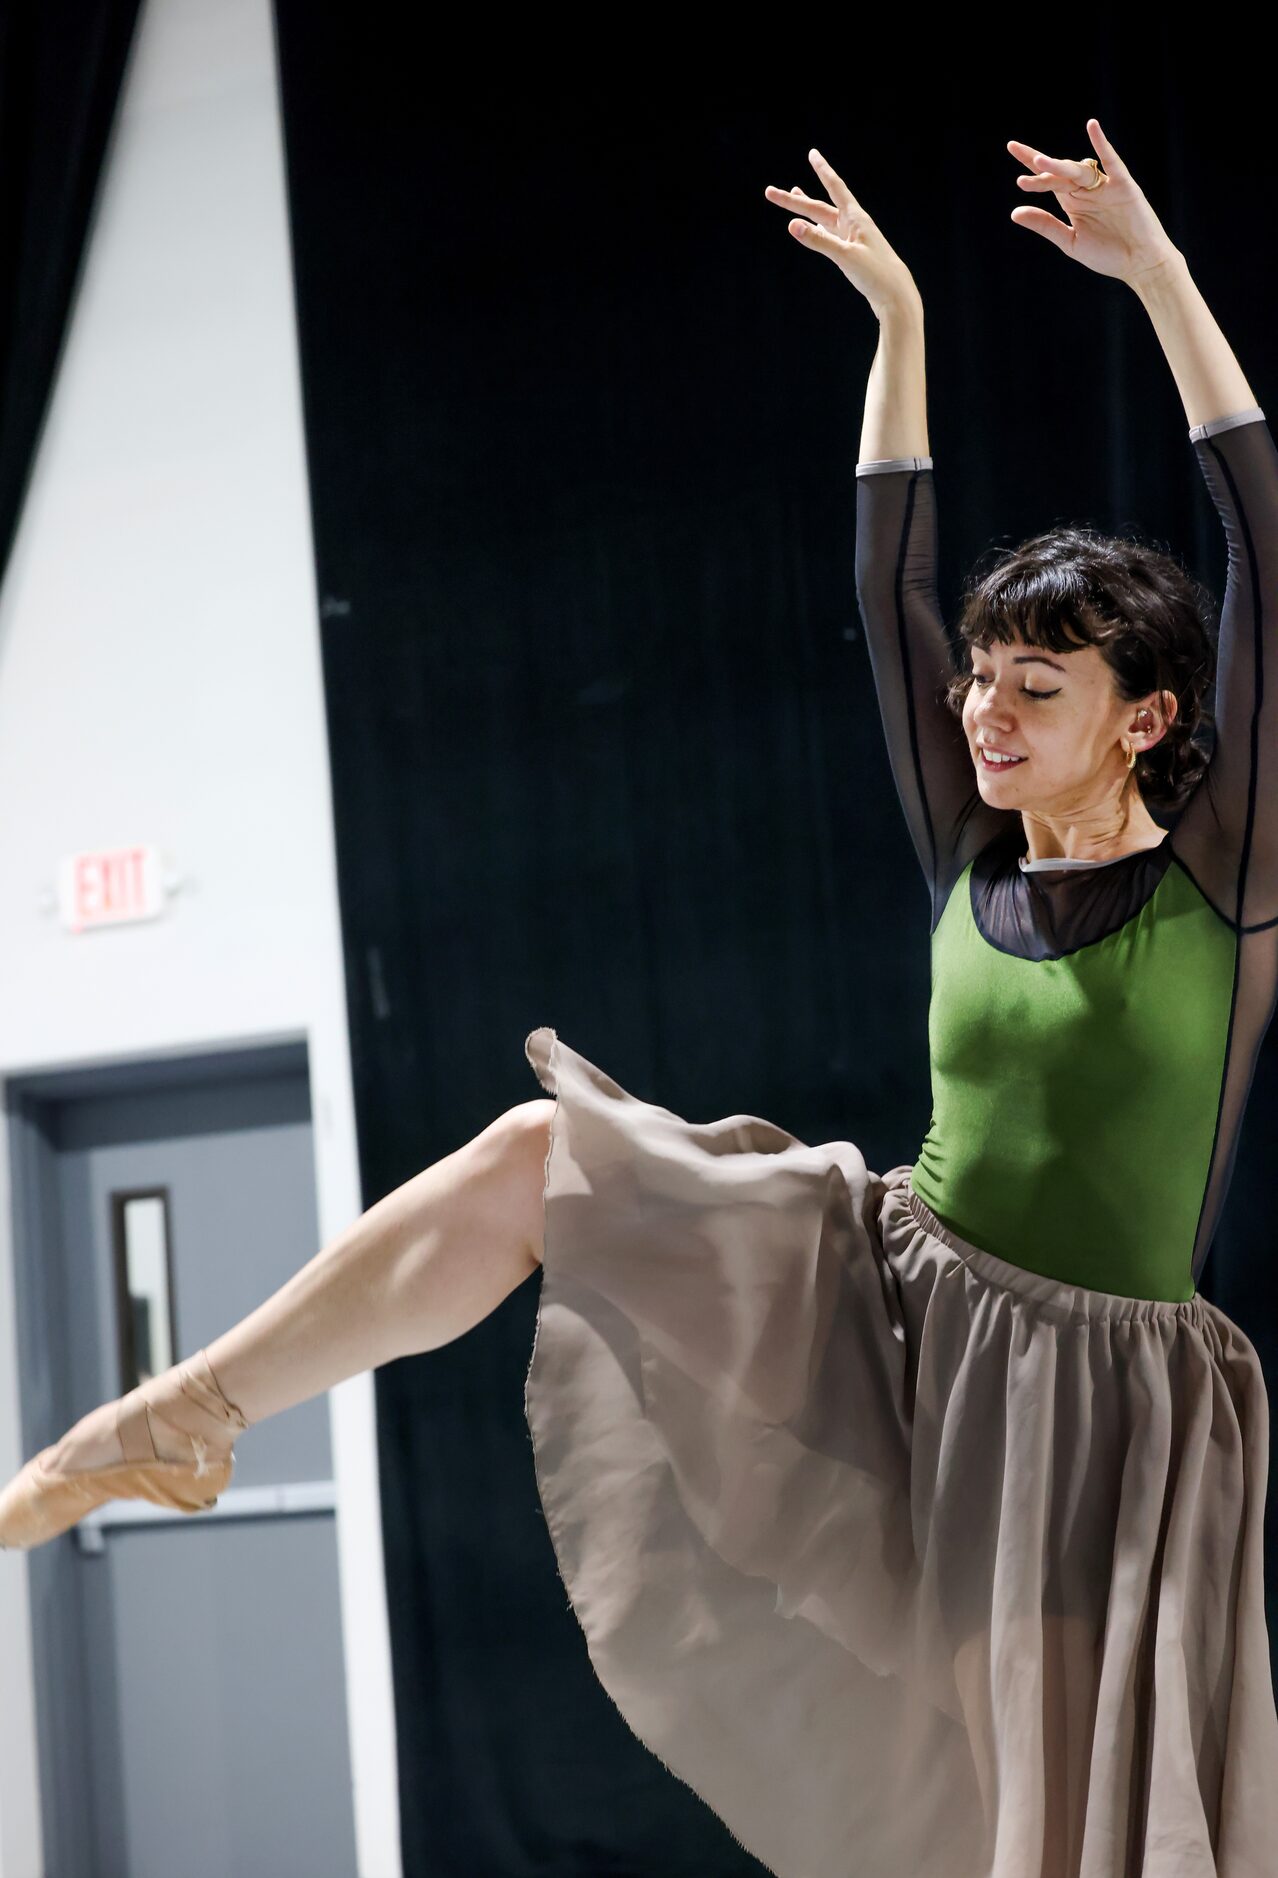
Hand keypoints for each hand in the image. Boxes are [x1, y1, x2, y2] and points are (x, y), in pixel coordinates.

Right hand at [764, 150, 918, 317]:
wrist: (895, 295)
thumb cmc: (875, 274)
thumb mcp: (845, 256)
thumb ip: (818, 240)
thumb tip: (792, 225)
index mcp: (855, 218)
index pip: (834, 187)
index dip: (822, 170)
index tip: (812, 153)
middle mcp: (853, 224)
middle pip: (818, 206)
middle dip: (794, 200)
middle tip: (770, 192)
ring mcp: (851, 238)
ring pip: (823, 218)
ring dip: (806, 208)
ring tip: (794, 194)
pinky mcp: (850, 252)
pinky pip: (828, 234)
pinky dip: (817, 227)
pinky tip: (811, 226)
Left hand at [1008, 119, 1179, 284]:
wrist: (1140, 264)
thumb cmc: (1108, 255)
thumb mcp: (1070, 242)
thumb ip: (1045, 225)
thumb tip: (1014, 212)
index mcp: (1073, 202)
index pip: (1048, 180)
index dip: (1031, 170)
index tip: (1014, 158)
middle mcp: (1087, 190)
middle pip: (1059, 172)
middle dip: (1039, 166)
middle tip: (1016, 153)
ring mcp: (1105, 186)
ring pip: (1078, 170)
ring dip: (1059, 166)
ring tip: (1039, 163)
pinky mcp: (1124, 185)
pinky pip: (1112, 161)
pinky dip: (1102, 144)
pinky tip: (1092, 126)